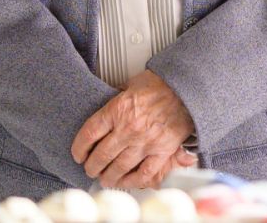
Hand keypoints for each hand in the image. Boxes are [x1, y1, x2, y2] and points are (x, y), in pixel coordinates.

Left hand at [72, 70, 196, 188]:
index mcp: (117, 109)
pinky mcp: (162, 151)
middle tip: (90, 169)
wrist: (188, 89)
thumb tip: (108, 112)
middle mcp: (128, 128)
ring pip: (119, 167)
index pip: (89, 134)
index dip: (79, 148)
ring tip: (105, 179)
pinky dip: (133, 181)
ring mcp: (145, 142)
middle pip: (101, 155)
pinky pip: (144, 173)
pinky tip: (126, 182)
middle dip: (92, 166)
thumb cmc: (162, 84)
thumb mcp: (131, 85)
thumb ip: (117, 101)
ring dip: (109, 177)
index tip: (78, 154)